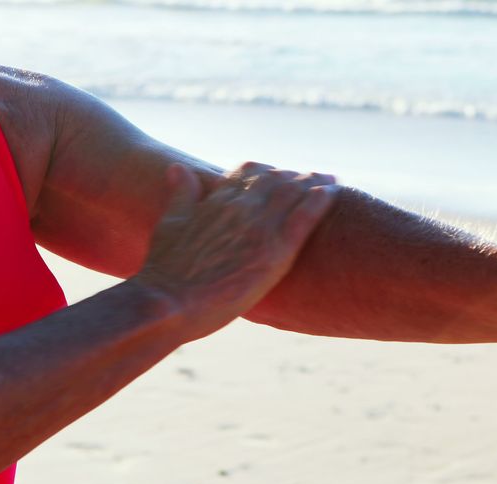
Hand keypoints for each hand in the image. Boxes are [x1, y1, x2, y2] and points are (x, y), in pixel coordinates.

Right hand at [132, 161, 338, 341]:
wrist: (167, 302)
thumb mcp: (169, 223)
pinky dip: (320, 202)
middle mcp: (240, 207)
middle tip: (315, 178)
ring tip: (331, 182)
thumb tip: (179, 168)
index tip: (281, 174)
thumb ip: (181, 195)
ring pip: (295, 193)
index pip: (249, 172)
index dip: (267, 171)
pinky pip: (304, 218)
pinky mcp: (275, 252)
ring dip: (314, 183)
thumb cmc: (164, 271)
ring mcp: (259, 228)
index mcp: (216, 200)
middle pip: (277, 179)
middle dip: (296, 176)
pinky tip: (332, 193)